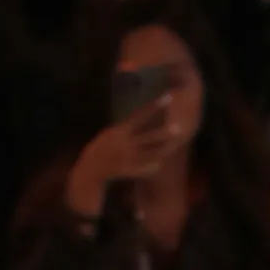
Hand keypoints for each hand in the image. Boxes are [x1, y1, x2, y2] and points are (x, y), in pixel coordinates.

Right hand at [66, 99, 175, 216]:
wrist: (91, 169)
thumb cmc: (102, 148)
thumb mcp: (111, 133)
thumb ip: (126, 127)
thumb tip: (139, 116)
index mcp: (120, 131)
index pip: (140, 115)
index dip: (154, 107)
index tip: (167, 98)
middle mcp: (126, 144)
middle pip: (149, 137)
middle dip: (163, 133)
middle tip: (179, 127)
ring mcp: (129, 158)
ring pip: (151, 153)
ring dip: (163, 148)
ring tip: (174, 143)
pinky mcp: (129, 171)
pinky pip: (146, 168)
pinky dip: (153, 166)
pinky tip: (159, 163)